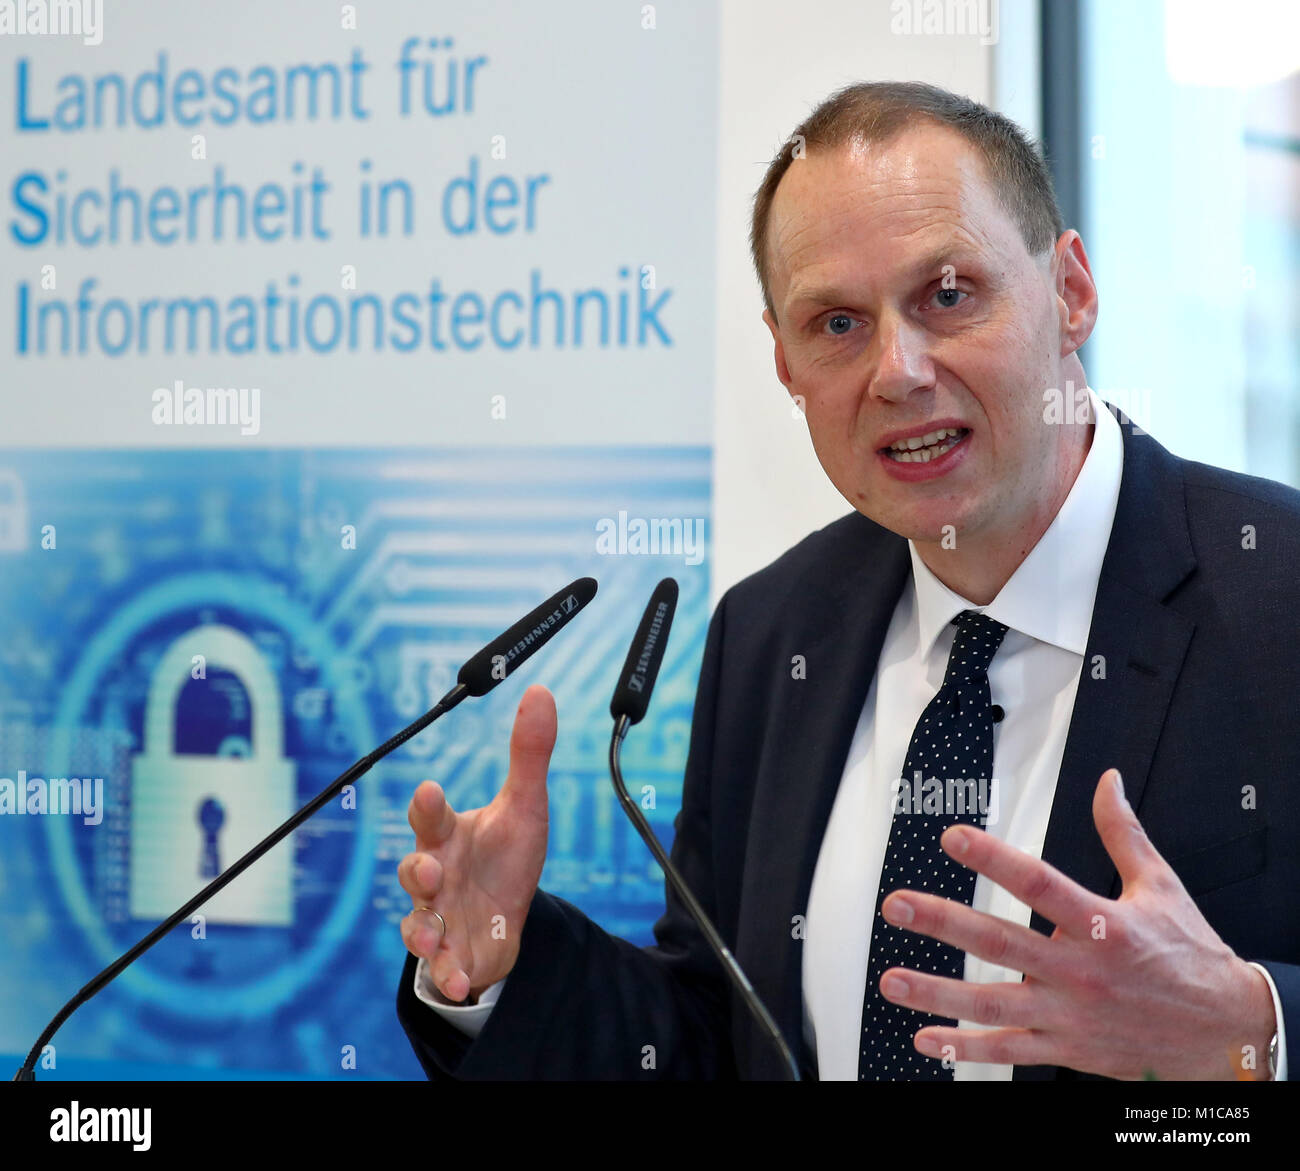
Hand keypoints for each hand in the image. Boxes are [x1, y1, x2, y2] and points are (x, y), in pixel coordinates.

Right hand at [398, 683, 555, 1002]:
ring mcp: (438, 918)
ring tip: (434, 935)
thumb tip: (542, 692)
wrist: (506, 921)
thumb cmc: (505, 856)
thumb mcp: (525, 806)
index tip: (431, 791)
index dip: (427, 805)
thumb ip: (528, 754)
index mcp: (449, 835)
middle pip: (415, 870)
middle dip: (418, 870)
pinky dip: (448, 975)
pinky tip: (462, 981)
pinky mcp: (449, 955)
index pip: (430, 816)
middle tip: (431, 870)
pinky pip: (439, 968)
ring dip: (422, 929)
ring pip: (418, 923)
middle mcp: (436, 875)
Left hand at [877, 768, 1277, 1079]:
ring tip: (893, 979)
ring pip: (993, 1004)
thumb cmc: (1190, 958)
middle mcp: (1080, 971)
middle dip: (944, 923)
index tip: (953, 837)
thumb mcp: (1160, 887)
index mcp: (1102, 924)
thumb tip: (1107, 783)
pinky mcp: (1067, 1049)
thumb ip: (1122, 833)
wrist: (1224, 1031)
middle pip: (1001, 942)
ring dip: (938, 992)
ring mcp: (1069, 1014)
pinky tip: (927, 1039)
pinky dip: (965, 1048)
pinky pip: (1009, 1051)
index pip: (1038, 883)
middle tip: (898, 906)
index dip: (993, 858)